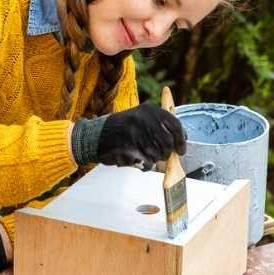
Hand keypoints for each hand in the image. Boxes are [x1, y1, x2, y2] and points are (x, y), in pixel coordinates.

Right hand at [72, 103, 186, 169]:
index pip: (175, 125)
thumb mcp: (139, 118)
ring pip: (158, 154)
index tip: (181, 149)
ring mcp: (135, 133)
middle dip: (166, 153)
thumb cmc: (119, 130)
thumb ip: (158, 125)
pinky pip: (147, 163)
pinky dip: (145, 165)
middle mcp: (143, 119)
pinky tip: (136, 160)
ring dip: (153, 159)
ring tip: (142, 155)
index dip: (181, 140)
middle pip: (168, 142)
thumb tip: (180, 140)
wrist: (92, 137)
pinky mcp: (128, 148)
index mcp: (148, 110)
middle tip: (161, 156)